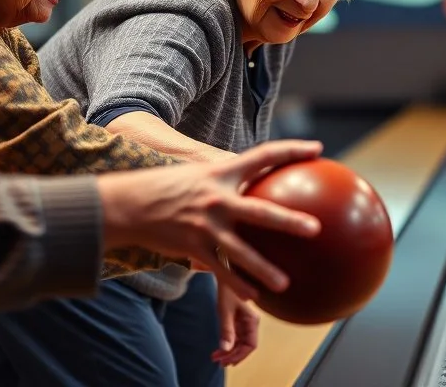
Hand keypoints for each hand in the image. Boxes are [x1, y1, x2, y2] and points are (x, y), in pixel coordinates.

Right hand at [97, 140, 322, 298]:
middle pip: (260, 211)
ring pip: (241, 252)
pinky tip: (254, 297)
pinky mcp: (193, 247)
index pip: (263, 156)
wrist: (128, 203)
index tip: (316, 148)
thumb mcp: (197, 173)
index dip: (291, 149)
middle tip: (315, 229)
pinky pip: (220, 270)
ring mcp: (205, 225)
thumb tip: (254, 178)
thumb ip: (226, 176)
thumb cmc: (167, 186)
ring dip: (264, 269)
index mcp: (221, 173)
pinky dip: (237, 285)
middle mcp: (217, 198)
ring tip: (285, 284)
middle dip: (289, 221)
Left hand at [212, 285, 258, 366]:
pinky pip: (236, 338)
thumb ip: (226, 330)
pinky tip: (219, 350)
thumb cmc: (227, 289)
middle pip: (245, 346)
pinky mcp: (239, 321)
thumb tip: (225, 349)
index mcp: (253, 321)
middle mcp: (251, 323)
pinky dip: (228, 345)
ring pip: (240, 344)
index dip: (240, 355)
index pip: (251, 345)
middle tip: (218, 362)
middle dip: (232, 356)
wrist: (225, 274)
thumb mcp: (225, 310)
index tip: (227, 361)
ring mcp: (245, 323)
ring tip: (216, 358)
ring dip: (229, 352)